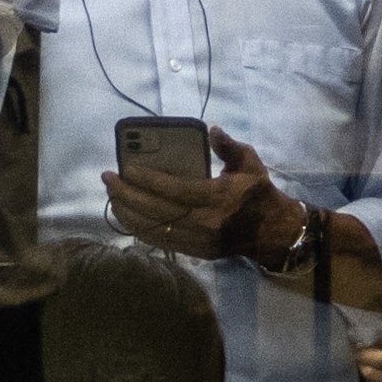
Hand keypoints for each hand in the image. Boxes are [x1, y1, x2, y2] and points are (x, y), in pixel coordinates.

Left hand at [102, 123, 300, 264]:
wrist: (273, 232)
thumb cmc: (257, 192)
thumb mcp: (250, 164)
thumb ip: (229, 146)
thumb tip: (212, 130)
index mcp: (217, 198)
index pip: (175, 189)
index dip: (148, 180)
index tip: (126, 169)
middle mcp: (205, 221)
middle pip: (157, 210)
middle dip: (127, 194)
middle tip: (108, 179)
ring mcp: (199, 240)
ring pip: (154, 228)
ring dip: (128, 212)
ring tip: (112, 195)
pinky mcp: (195, 252)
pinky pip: (159, 242)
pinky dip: (139, 229)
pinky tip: (126, 216)